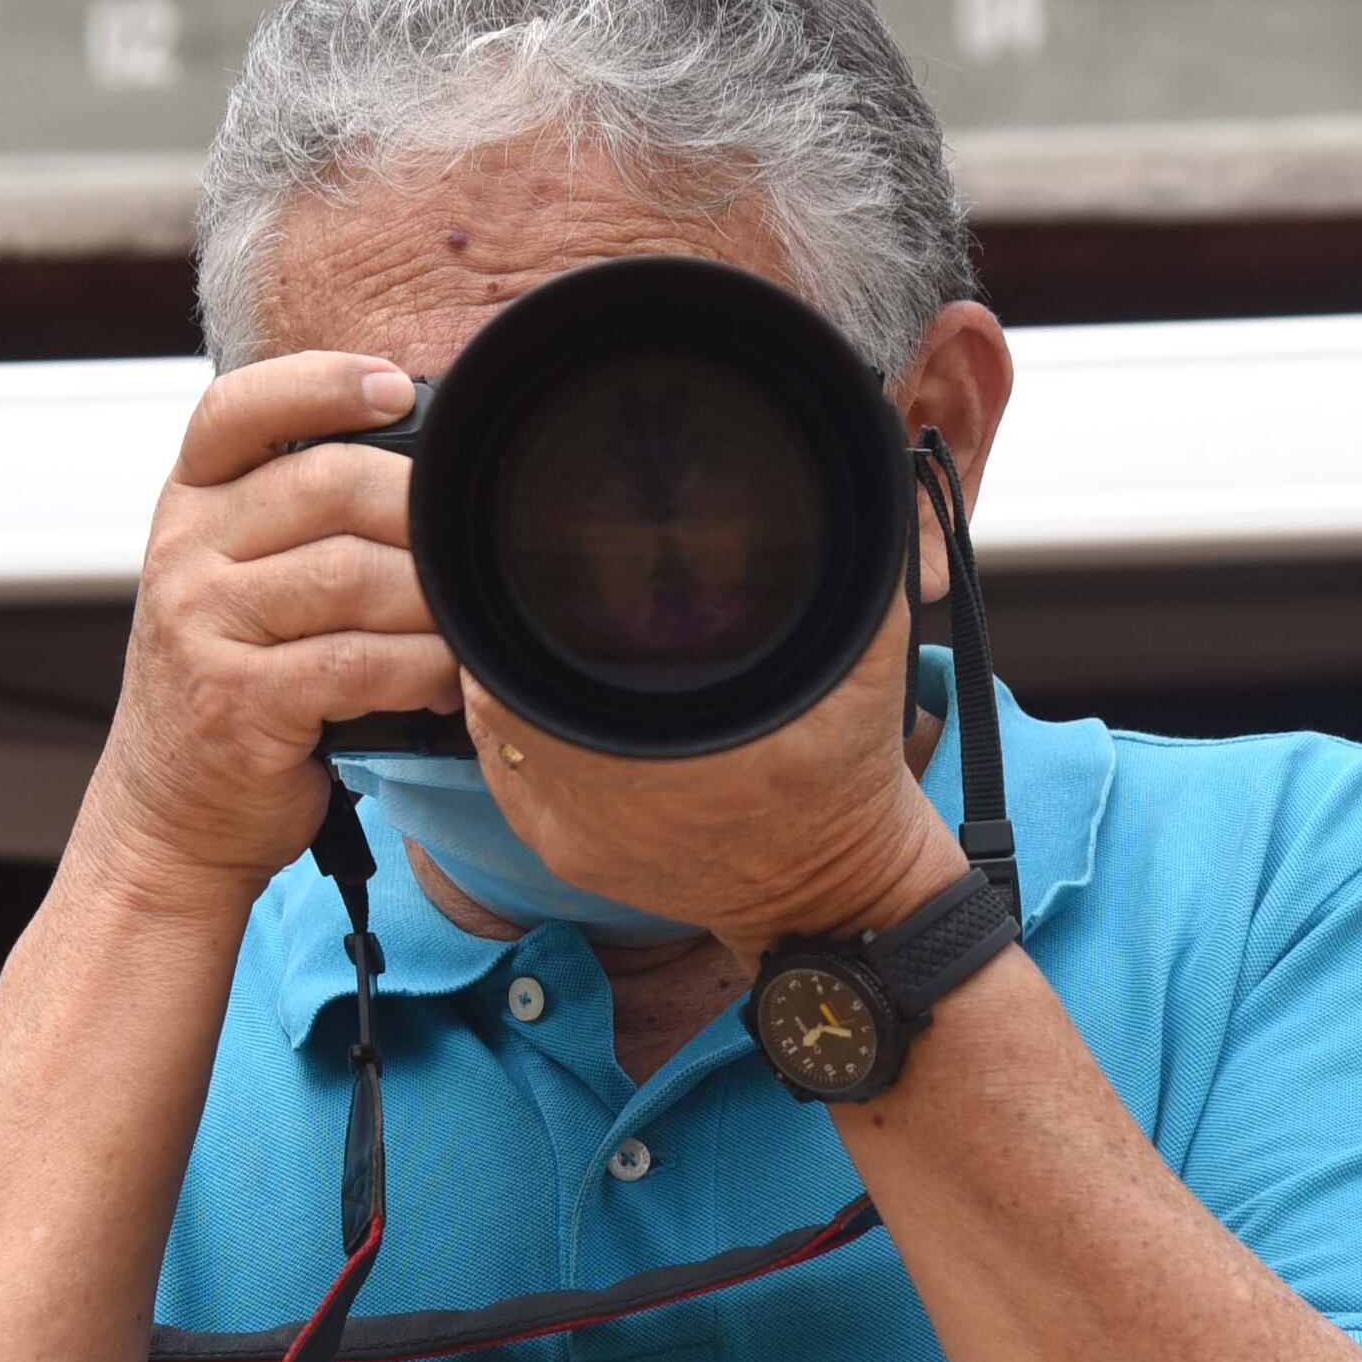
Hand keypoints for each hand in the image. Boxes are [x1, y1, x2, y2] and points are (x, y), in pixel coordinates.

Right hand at [73, 354, 459, 906]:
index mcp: (189, 503)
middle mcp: (184, 552)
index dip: (321, 383)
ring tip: (465, 625)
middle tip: (469, 548)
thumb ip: (296, 517)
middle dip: (420, 511)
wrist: (172, 810)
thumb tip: (429, 469)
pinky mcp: (237, 701)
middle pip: (327, 484)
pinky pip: (357, 662)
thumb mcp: (237, 579)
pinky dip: (420, 669)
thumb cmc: (235, 683)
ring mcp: (202, 626)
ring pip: (352, 576)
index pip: (238, 409)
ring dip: (432, 601)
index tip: (394, 389)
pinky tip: (442, 681)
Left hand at [470, 582, 972, 958]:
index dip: (518, 598)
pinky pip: (506, 773)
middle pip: (497, 687)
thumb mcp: (866, 654)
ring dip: (505, 678)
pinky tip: (540, 694)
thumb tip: (846, 473)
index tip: (531, 553)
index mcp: (674, 743)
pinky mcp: (566, 854)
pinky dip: (513, 728)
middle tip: (527, 582)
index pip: (532, 657)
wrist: (831, 889)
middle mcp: (605, 793)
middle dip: (505, 629)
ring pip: (494, 730)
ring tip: (534, 633)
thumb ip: (850, 562)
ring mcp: (576, 832)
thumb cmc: (848, 771)